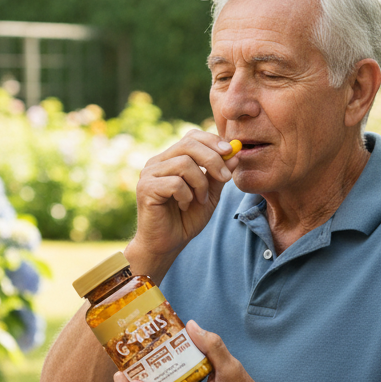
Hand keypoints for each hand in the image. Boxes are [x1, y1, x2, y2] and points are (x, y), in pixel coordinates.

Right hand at [129, 130, 239, 272]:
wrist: (167, 245)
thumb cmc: (186, 219)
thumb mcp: (209, 195)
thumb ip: (219, 175)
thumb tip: (235, 154)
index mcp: (171, 159)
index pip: (191, 136)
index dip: (212, 141)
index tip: (231, 152)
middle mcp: (157, 162)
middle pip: (188, 144)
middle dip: (213, 159)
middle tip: (225, 178)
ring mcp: (149, 174)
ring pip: (184, 163)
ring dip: (200, 183)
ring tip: (200, 200)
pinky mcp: (145, 188)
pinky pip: (175, 183)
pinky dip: (186, 195)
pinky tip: (184, 206)